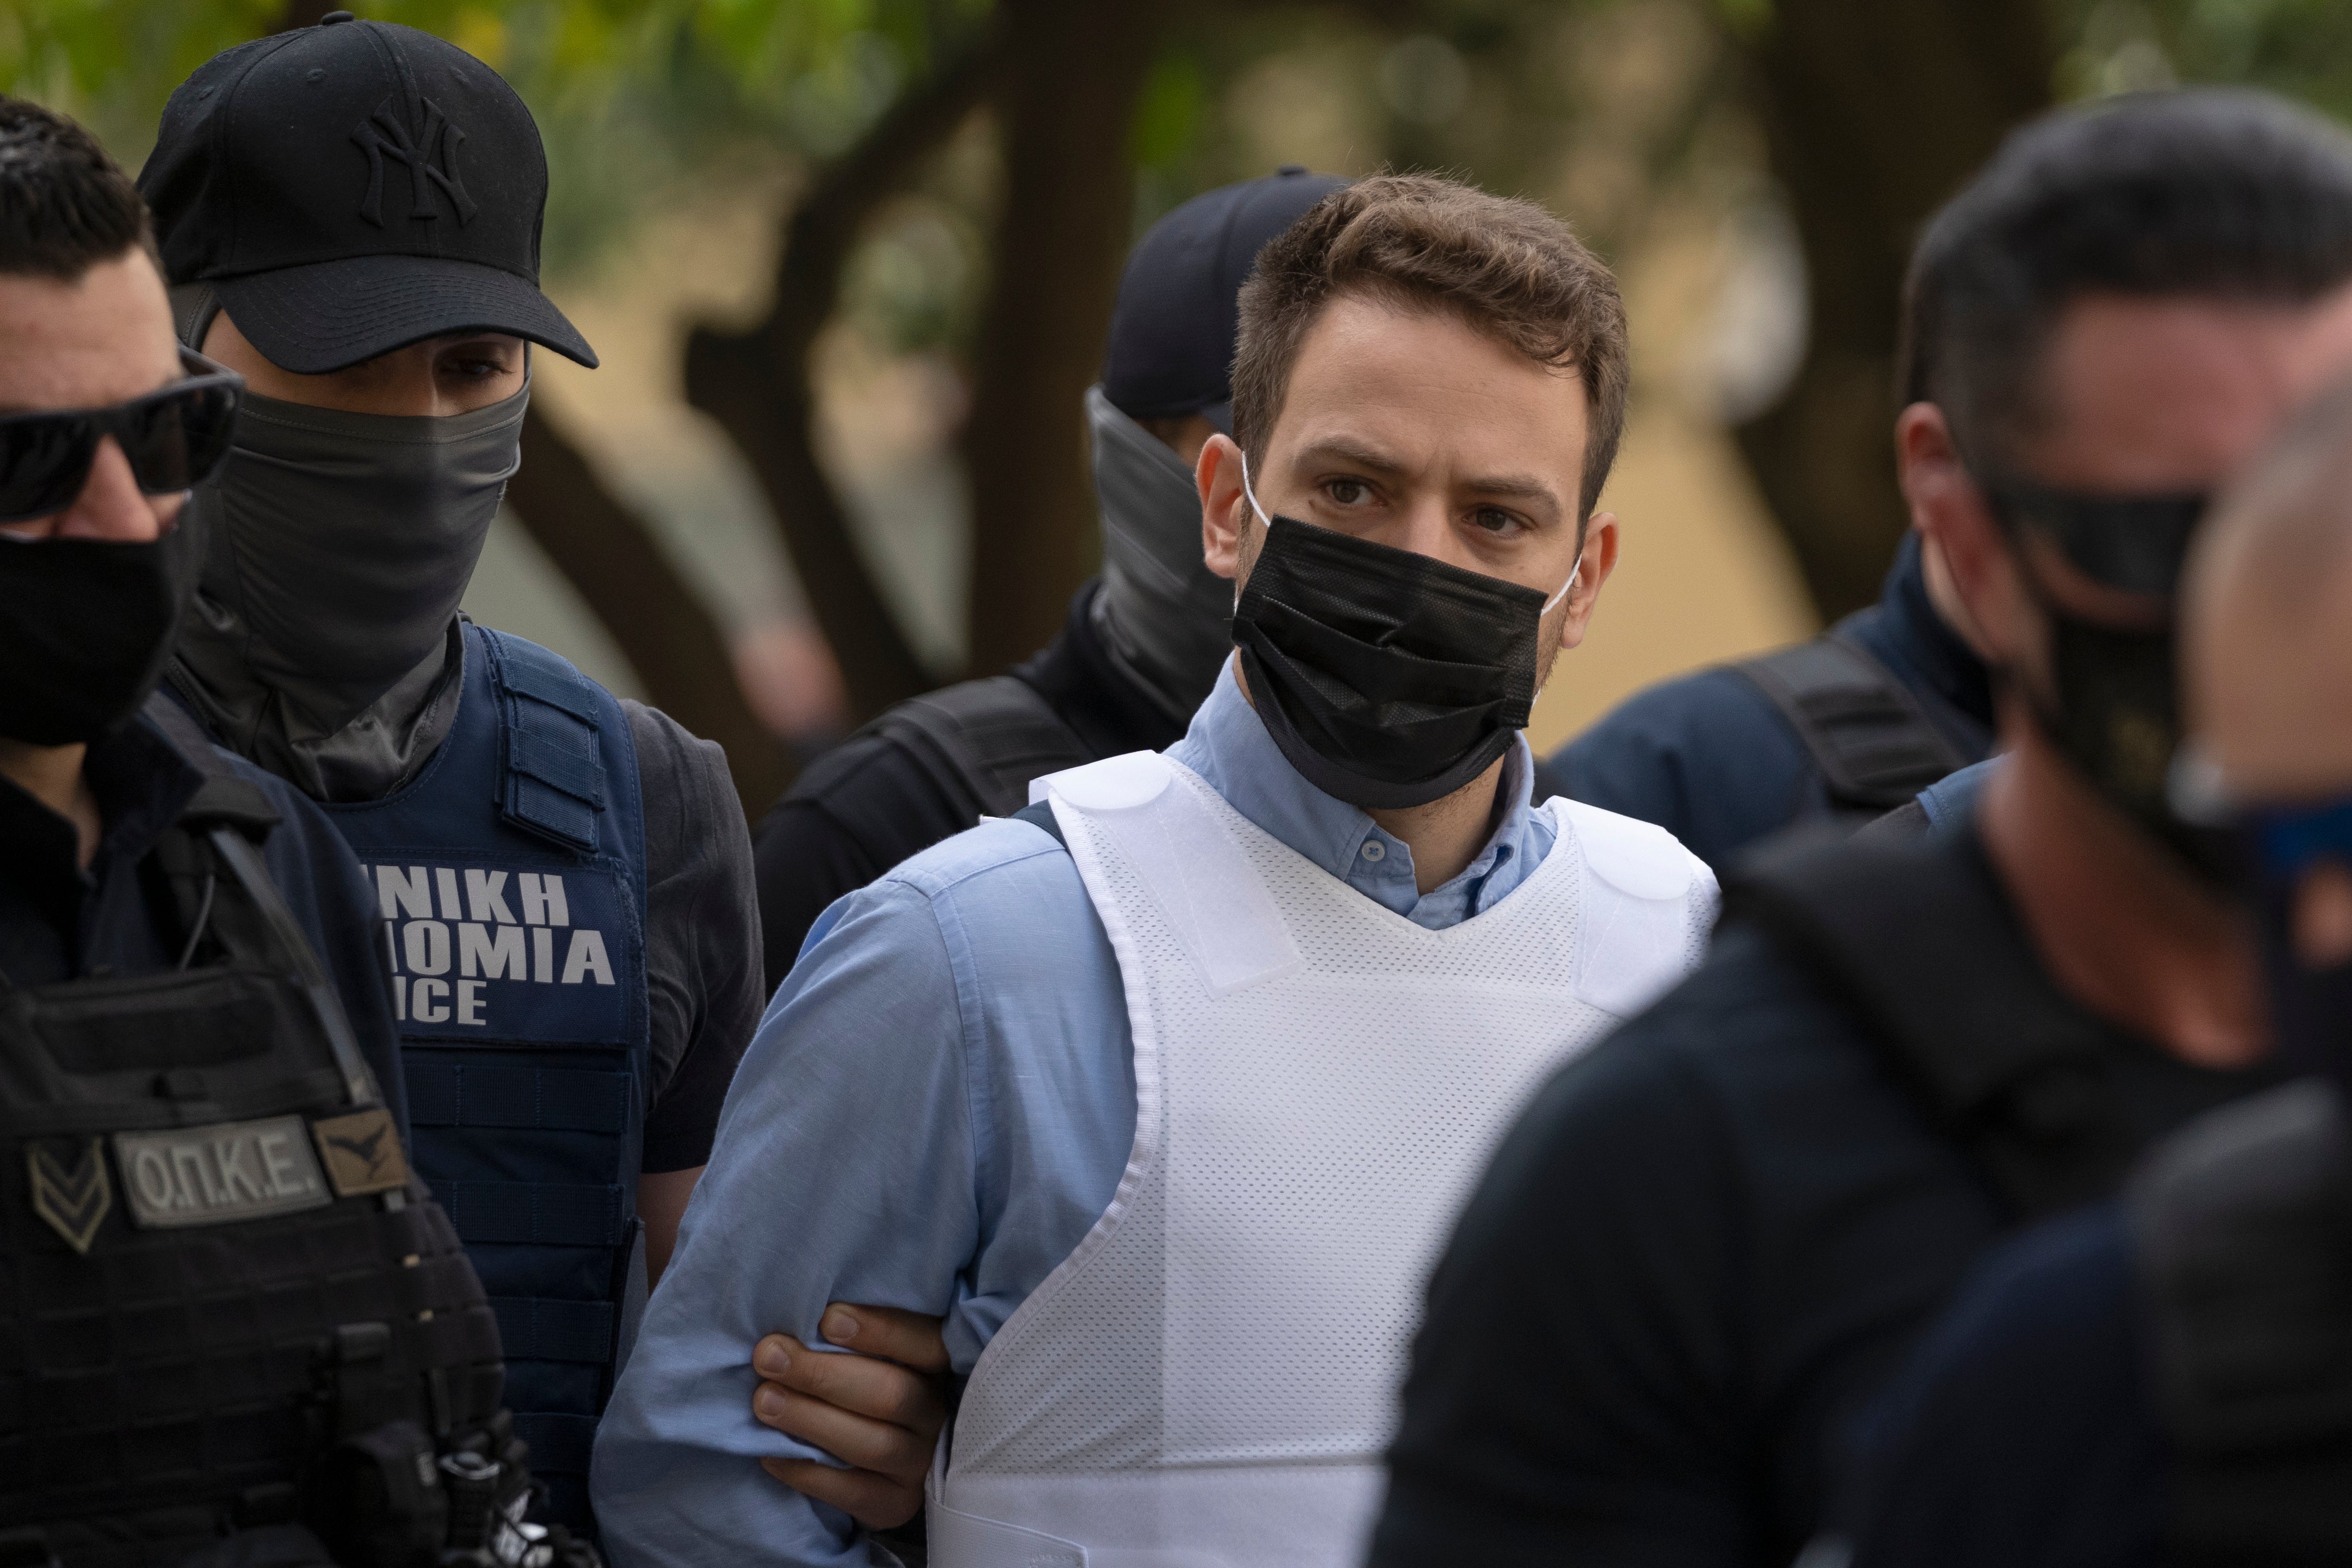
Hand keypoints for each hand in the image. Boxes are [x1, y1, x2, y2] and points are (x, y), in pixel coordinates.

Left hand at [753, 1302, 950, 1529]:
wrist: (876, 1463)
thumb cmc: (860, 1386)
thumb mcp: (869, 1357)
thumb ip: (846, 1340)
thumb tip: (793, 1328)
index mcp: (939, 1368)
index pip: (925, 1344)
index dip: (881, 1331)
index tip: (828, 1319)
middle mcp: (937, 1415)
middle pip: (892, 1394)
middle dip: (824, 1375)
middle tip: (769, 1357)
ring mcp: (920, 1463)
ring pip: (874, 1444)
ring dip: (812, 1420)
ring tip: (764, 1400)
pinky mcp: (896, 1504)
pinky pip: (853, 1492)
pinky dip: (807, 1471)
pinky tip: (769, 1452)